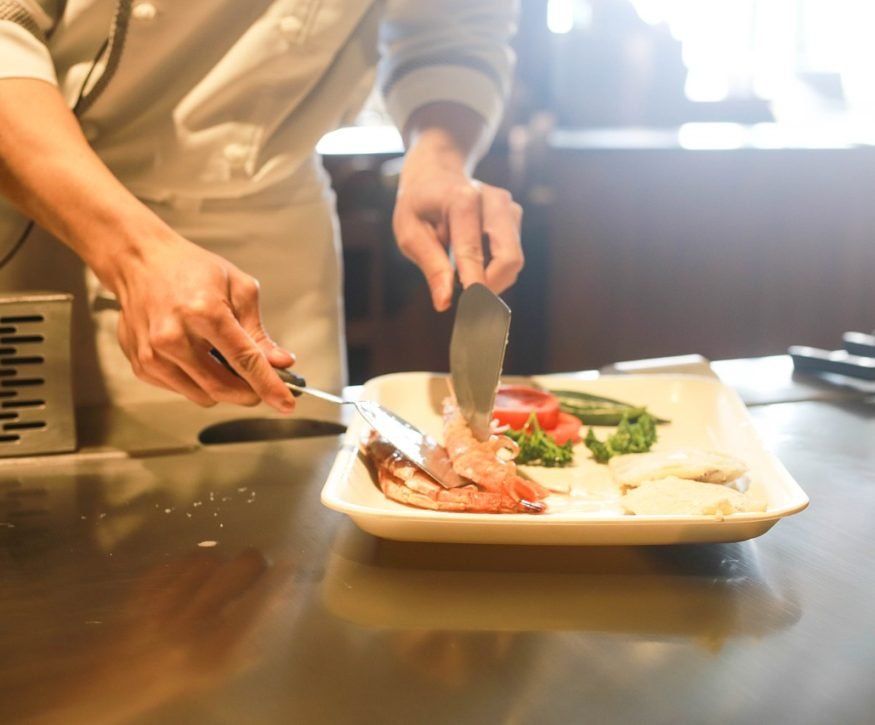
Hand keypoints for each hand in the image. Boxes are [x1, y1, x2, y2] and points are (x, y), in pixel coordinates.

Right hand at [107, 230, 296, 411]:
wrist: (140, 262)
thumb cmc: (190, 269)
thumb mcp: (238, 289)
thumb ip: (258, 332)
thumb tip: (280, 363)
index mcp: (203, 312)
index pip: (244, 361)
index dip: (269, 386)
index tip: (286, 403)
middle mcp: (173, 336)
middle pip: (224, 387)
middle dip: (251, 392)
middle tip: (263, 384)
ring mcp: (153, 354)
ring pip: (204, 396)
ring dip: (225, 388)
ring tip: (225, 359)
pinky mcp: (142, 366)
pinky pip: (183, 391)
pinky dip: (200, 382)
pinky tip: (199, 357)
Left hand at [393, 130, 523, 311]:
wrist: (436, 172)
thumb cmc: (419, 205)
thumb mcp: (410, 233)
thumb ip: (430, 266)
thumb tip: (444, 302)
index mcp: (462, 200)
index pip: (473, 252)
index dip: (476, 287)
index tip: (474, 315)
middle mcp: (494, 200)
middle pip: (509, 258)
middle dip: (491, 288)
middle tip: (468, 304)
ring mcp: (509, 207)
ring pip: (513, 261)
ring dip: (491, 279)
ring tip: (462, 276)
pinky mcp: (515, 216)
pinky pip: (511, 255)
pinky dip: (494, 269)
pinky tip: (472, 263)